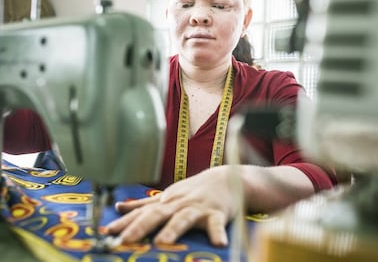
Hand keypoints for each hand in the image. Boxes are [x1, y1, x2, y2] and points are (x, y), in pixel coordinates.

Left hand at [106, 166, 236, 246]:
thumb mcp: (168, 195)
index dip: (124, 222)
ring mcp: (197, 207)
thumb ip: (144, 204)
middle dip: (140, 227)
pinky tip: (218, 243)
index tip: (107, 232)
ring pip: (183, 217)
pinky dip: (217, 232)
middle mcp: (178, 204)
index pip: (141, 212)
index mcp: (165, 202)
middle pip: (157, 214)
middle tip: (125, 240)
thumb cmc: (194, 191)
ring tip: (162, 242)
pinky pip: (216, 223)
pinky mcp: (217, 212)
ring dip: (173, 229)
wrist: (225, 178)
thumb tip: (119, 207)